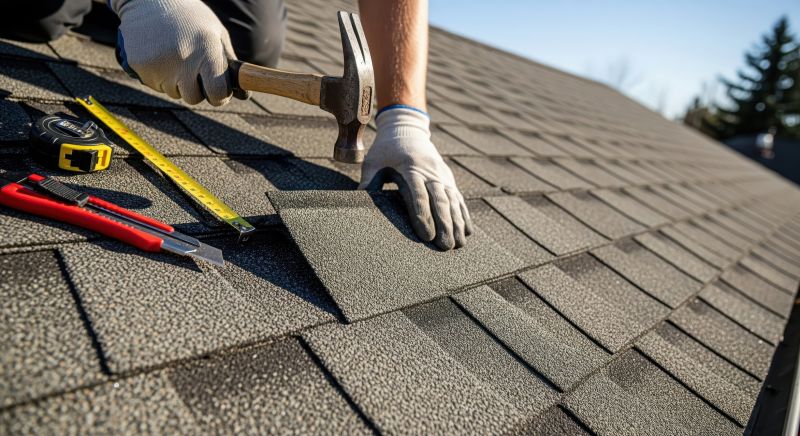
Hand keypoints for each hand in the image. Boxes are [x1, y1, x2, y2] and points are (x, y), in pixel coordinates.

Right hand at [111, 0, 234, 105]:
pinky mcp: (140, 65)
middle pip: (194, 98)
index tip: (218, 91)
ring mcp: (159, 63)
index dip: (220, 96)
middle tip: (193, 70)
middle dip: (196, 89)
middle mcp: (183, 59)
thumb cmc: (190, 18)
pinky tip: (160, 55)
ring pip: (174, 93)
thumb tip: (245, 94)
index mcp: (206, 50)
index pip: (217, 93)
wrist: (149, 0)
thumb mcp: (216, 33)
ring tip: (175, 56)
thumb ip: (230, 64)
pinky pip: (155, 85)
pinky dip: (159, 76)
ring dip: (177, 82)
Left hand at [359, 107, 472, 249]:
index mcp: (410, 168)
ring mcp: (442, 175)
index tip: (426, 235)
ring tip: (459, 244)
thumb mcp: (373, 162)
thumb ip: (368, 182)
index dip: (423, 215)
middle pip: (440, 200)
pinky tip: (468, 231)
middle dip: (445, 224)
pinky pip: (459, 198)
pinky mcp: (449, 178)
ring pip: (453, 201)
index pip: (418, 194)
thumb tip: (357, 203)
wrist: (407, 129)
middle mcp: (430, 172)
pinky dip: (464, 214)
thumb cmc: (386, 149)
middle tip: (445, 246)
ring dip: (458, 223)